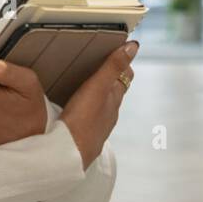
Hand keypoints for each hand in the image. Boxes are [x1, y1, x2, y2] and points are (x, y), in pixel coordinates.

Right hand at [60, 41, 138, 169]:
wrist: (69, 155)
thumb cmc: (83, 121)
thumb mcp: (98, 87)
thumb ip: (113, 66)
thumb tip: (133, 47)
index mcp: (114, 98)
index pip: (125, 76)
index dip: (124, 63)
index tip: (121, 51)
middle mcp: (111, 112)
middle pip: (116, 91)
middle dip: (113, 77)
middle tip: (105, 63)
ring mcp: (100, 125)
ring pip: (105, 106)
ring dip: (101, 94)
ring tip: (92, 84)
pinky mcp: (88, 135)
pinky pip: (93, 117)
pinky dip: (91, 109)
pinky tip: (81, 111)